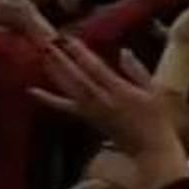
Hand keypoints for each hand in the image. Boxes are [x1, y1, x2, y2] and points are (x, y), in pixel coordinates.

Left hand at [31, 40, 188, 188]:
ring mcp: (91, 109)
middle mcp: (101, 99)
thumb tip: (124, 51)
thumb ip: (137, 71)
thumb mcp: (154, 91)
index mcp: (119, 90)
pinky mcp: (85, 117)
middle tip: (47, 43)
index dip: (81, 53)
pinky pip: (63, 107)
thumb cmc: (156, 119)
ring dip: (54, 71)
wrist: (149, 149)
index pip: (95, 68)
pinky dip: (47, 99)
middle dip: (62, 59)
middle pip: (77, 76)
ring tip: (41, 55)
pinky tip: (32, 91)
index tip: (69, 39)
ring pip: (68, 88)